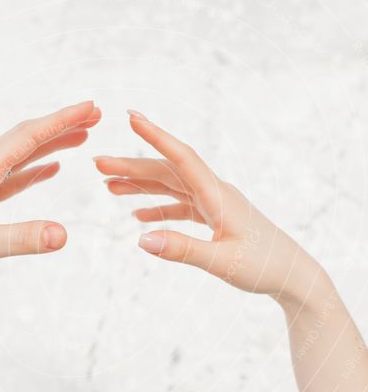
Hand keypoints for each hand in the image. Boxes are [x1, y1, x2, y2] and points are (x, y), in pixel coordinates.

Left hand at [0, 100, 100, 275]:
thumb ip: (22, 239)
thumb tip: (64, 235)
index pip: (28, 137)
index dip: (62, 121)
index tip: (91, 106)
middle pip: (28, 137)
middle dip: (62, 124)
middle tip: (97, 114)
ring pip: (24, 154)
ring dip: (53, 143)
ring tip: (84, 135)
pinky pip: (15, 175)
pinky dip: (37, 168)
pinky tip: (53, 168)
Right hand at [95, 110, 327, 308]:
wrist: (294, 275)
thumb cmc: (264, 267)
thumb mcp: (221, 262)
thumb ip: (182, 250)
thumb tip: (140, 240)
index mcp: (218, 195)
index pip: (182, 158)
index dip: (156, 136)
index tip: (132, 117)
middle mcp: (215, 193)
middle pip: (167, 171)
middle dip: (132, 165)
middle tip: (97, 163)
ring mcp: (215, 204)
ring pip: (171, 187)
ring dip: (140, 184)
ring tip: (108, 184)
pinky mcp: (216, 218)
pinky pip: (181, 206)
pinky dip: (158, 208)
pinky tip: (138, 217)